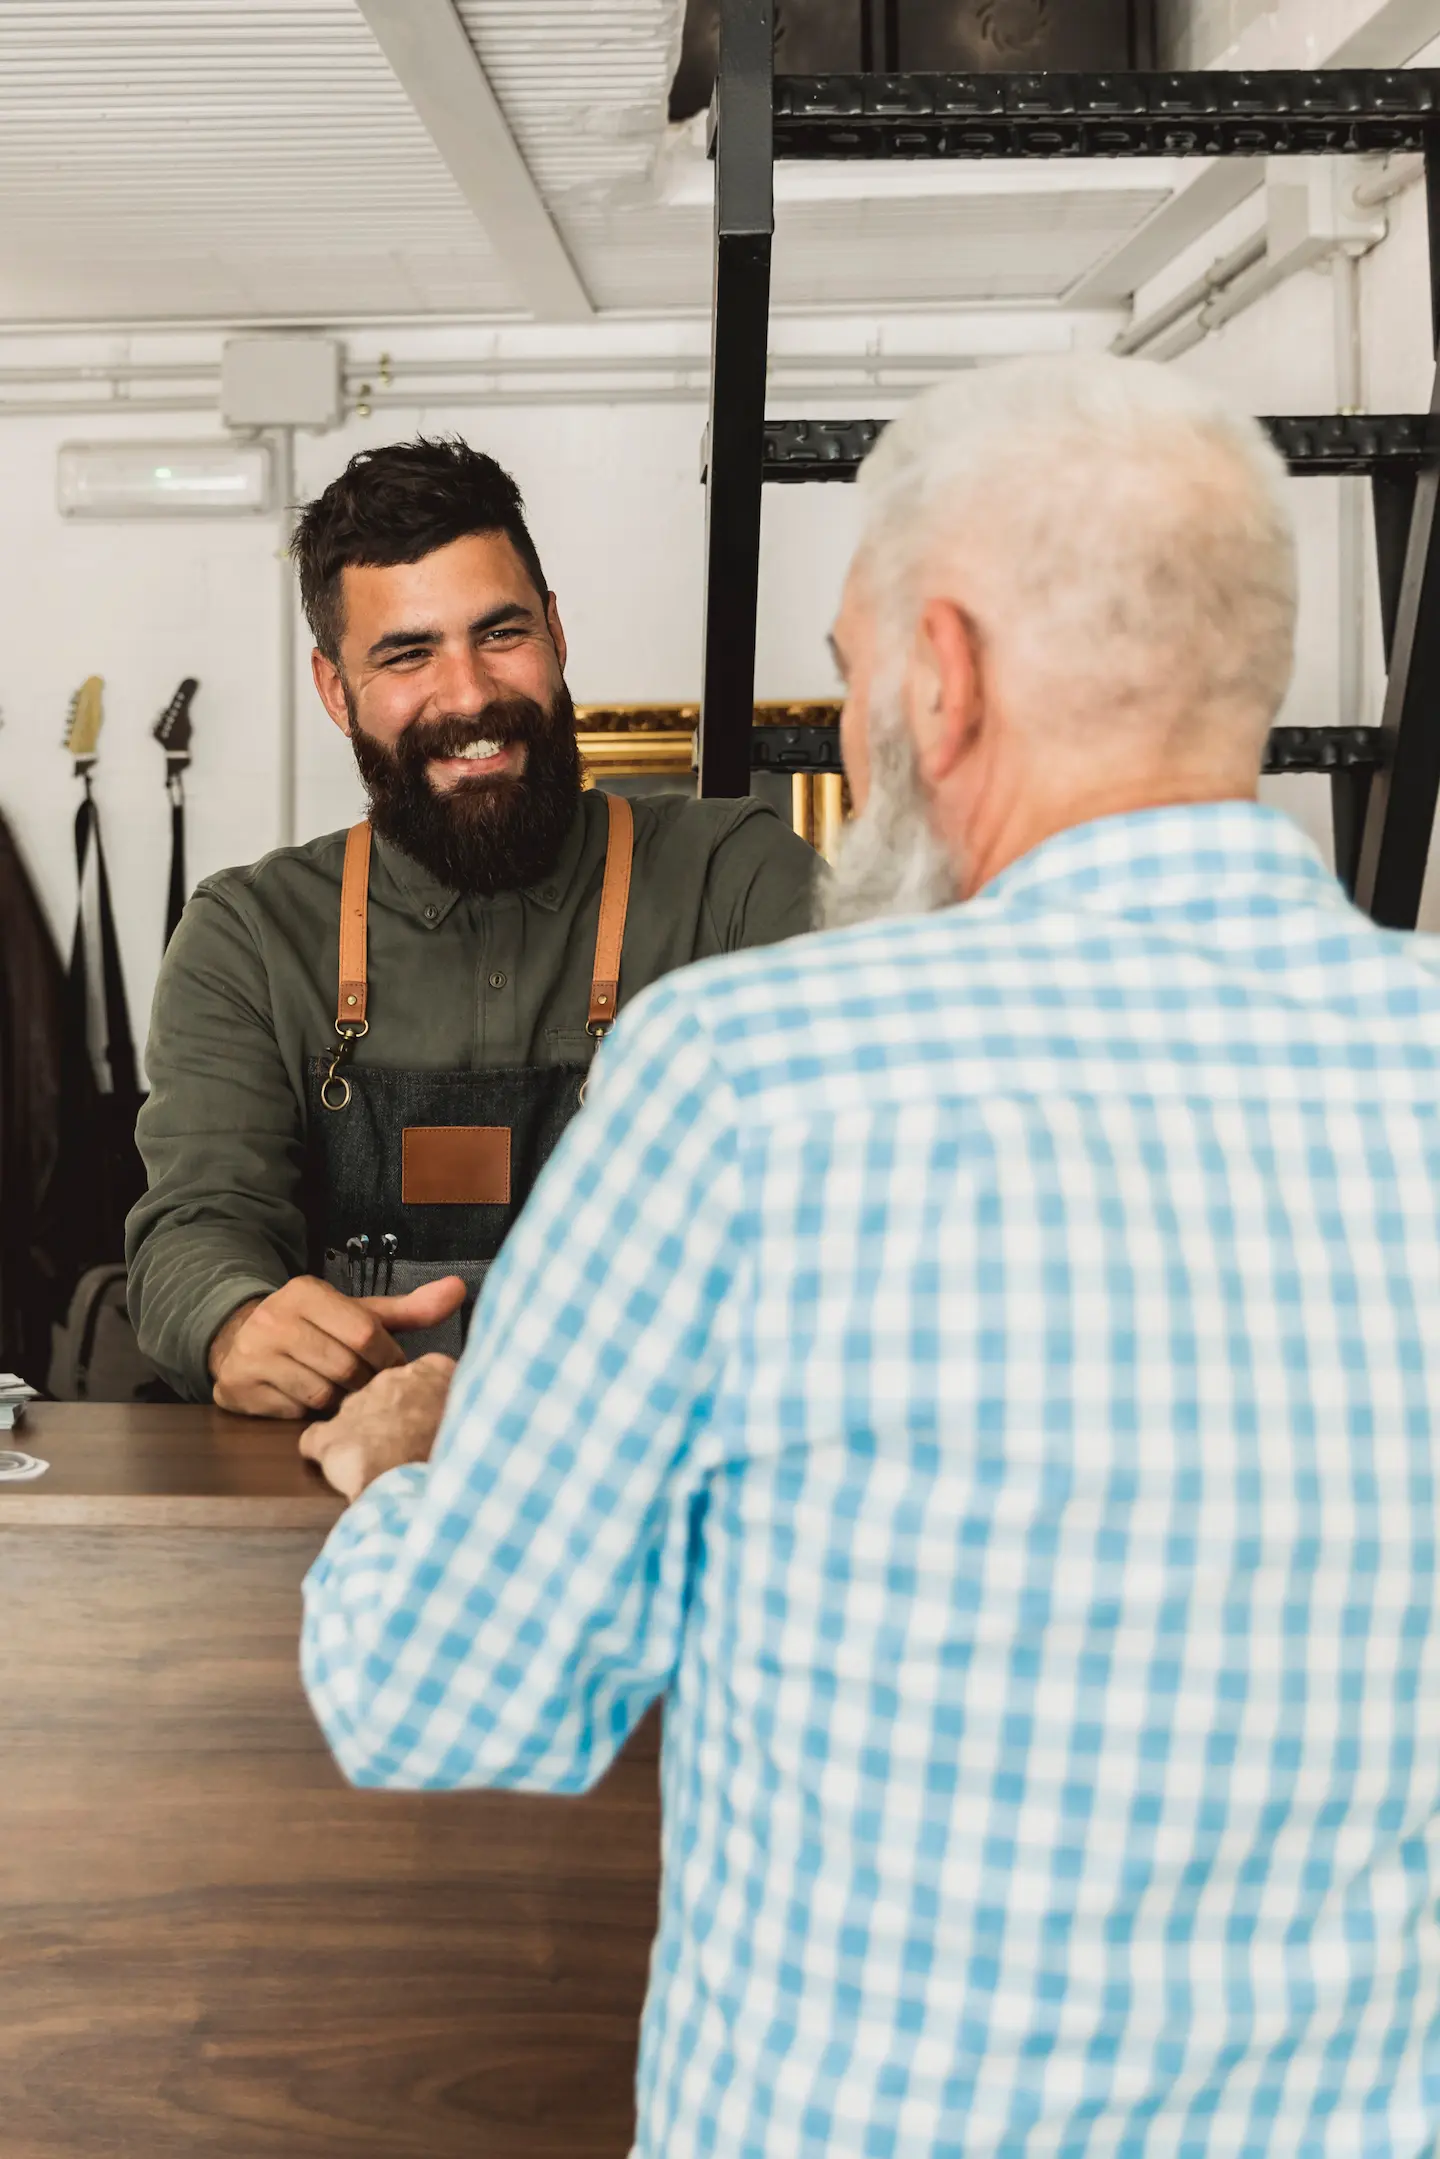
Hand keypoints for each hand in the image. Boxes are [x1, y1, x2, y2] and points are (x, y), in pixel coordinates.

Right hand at [208, 1274, 466, 1418]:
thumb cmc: (316, 1329)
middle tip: (365, 1387)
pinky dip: (308, 1413)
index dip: (387, 1358)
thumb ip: (410, 1308)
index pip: (365, 1332)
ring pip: (320, 1395)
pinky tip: (307, 1399)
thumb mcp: (357, 1314)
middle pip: (344, 1367)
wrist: (243, 1340)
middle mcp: (274, 1318)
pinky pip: (293, 1413)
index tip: (392, 1369)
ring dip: (338, 1402)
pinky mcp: (237, 1387)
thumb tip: (459, 1288)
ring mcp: (251, 1353)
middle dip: (363, 1383)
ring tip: (338, 1392)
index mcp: (306, 1292)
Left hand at [298, 1354, 455, 1499]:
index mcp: (433, 1372)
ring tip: (375, 1467)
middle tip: (402, 1449)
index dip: (422, 1401)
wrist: (425, 1494)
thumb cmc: (458, 1462)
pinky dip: (325, 1455)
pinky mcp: (329, 1437)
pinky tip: (342, 1473)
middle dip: (389, 1417)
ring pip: (352, 1416)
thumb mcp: (472, 1426)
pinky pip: (315, 1441)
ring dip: (360, 1437)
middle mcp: (389, 1378)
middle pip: (384, 1394)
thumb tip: (463, 1417)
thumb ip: (462, 1412)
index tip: (427, 1421)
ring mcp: (356, 1405)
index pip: (425, 1374)